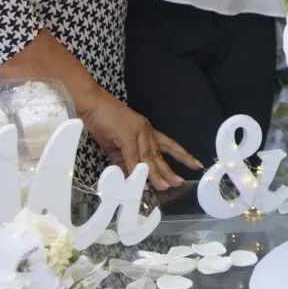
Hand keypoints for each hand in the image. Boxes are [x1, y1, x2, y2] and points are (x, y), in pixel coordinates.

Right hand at [81, 95, 202, 190]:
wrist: (91, 102)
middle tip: (180, 183)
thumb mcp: (116, 142)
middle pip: (160, 154)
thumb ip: (123, 158)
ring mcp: (137, 133)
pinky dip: (136, 170)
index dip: (182, 155)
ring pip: (149, 157)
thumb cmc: (103, 119)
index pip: (168, 145)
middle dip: (170, 170)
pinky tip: (142, 181)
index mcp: (146, 131)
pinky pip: (133, 157)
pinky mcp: (126, 135)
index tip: (196, 164)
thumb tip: (128, 174)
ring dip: (156, 174)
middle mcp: (146, 131)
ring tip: (165, 186)